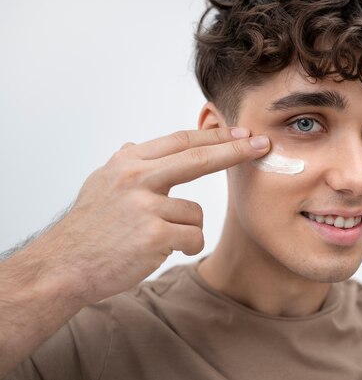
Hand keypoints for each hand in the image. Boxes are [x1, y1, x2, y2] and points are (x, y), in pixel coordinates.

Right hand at [25, 128, 269, 304]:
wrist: (62, 266)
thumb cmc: (87, 227)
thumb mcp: (100, 183)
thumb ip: (124, 163)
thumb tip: (136, 144)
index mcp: (127, 162)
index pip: (180, 141)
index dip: (214, 136)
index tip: (241, 132)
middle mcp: (136, 177)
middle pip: (198, 158)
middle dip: (235, 151)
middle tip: (262, 145)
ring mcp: (145, 206)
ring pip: (196, 213)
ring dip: (186, 229)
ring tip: (154, 238)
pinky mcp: (154, 236)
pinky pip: (193, 237)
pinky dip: (184, 246)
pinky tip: (156, 251)